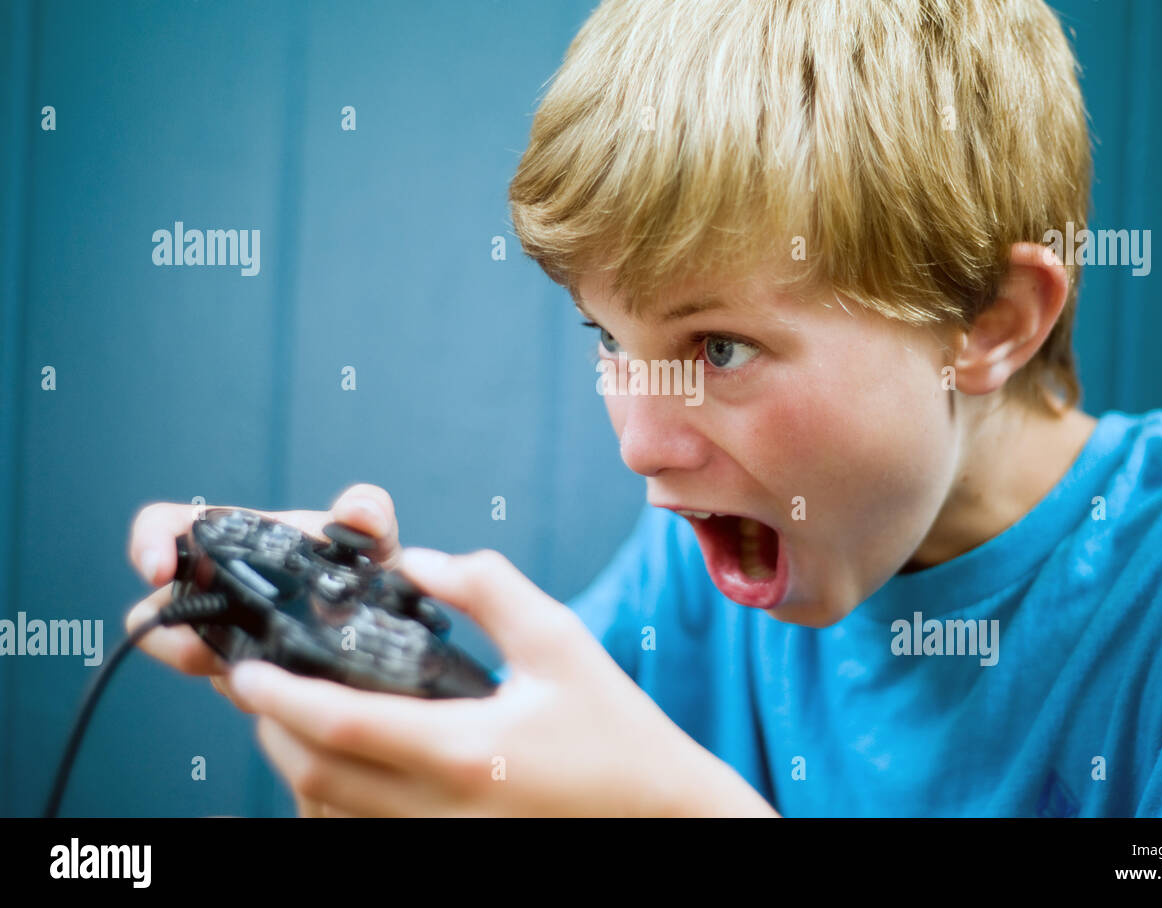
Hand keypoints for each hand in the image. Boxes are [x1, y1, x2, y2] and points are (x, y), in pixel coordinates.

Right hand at [124, 483, 401, 709]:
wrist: (390, 618)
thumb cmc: (368, 565)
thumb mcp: (374, 536)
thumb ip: (371, 511)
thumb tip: (356, 510)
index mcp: (236, 540)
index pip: (166, 527)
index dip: (148, 542)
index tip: (157, 569)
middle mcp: (220, 587)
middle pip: (158, 610)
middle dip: (170, 635)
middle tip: (206, 651)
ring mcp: (229, 634)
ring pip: (192, 657)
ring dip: (217, 667)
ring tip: (260, 671)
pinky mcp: (249, 676)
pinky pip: (235, 689)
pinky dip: (256, 691)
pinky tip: (288, 689)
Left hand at [229, 547, 779, 816]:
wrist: (659, 815)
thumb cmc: (615, 729)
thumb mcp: (559, 642)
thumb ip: (488, 590)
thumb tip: (418, 562)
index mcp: (466, 750)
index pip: (343, 725)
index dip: (282, 696)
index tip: (248, 667)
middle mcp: (442, 809)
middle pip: (316, 776)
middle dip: (270, 729)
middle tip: (258, 682)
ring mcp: (441, 841)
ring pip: (331, 810)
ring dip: (296, 764)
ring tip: (291, 714)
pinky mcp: (446, 852)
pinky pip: (363, 830)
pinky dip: (334, 796)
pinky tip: (344, 758)